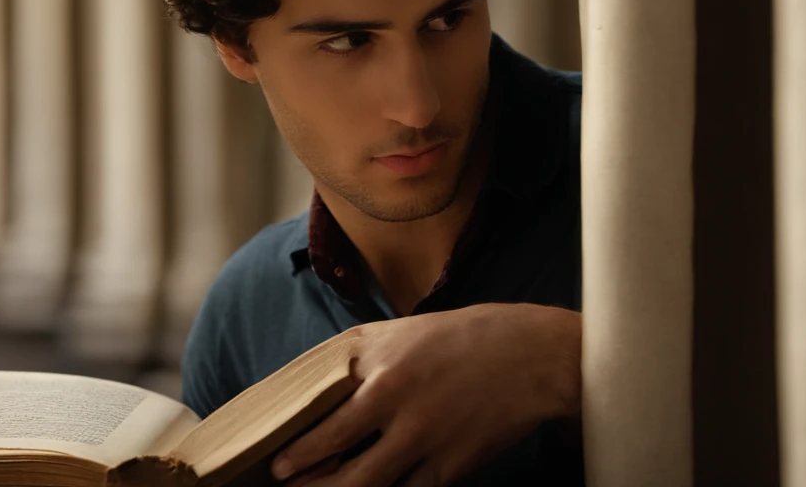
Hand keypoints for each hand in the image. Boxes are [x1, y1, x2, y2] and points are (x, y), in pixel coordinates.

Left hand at [271, 303, 580, 486]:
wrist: (530, 356)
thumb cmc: (460, 339)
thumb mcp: (400, 332)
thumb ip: (357, 358)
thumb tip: (313, 384)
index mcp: (378, 364)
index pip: (321, 408)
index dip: (296, 439)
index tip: (276, 457)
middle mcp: (395, 400)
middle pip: (335, 449)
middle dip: (304, 473)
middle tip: (284, 482)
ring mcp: (423, 437)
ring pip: (366, 483)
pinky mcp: (450, 466)